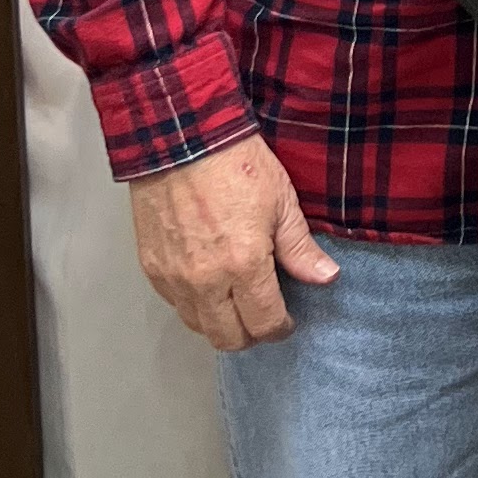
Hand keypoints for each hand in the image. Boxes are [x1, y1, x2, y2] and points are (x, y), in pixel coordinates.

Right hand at [128, 131, 338, 352]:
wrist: (181, 138)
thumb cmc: (235, 164)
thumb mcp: (282, 202)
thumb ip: (300, 248)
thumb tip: (326, 278)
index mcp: (243, 265)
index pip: (264, 323)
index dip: (281, 328)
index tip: (287, 320)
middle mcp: (205, 281)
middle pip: (228, 338)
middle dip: (251, 334)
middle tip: (262, 316)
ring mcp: (174, 277)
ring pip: (198, 327)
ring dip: (220, 323)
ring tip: (235, 303)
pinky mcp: (152, 267)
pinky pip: (175, 304)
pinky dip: (193, 304)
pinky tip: (208, 286)